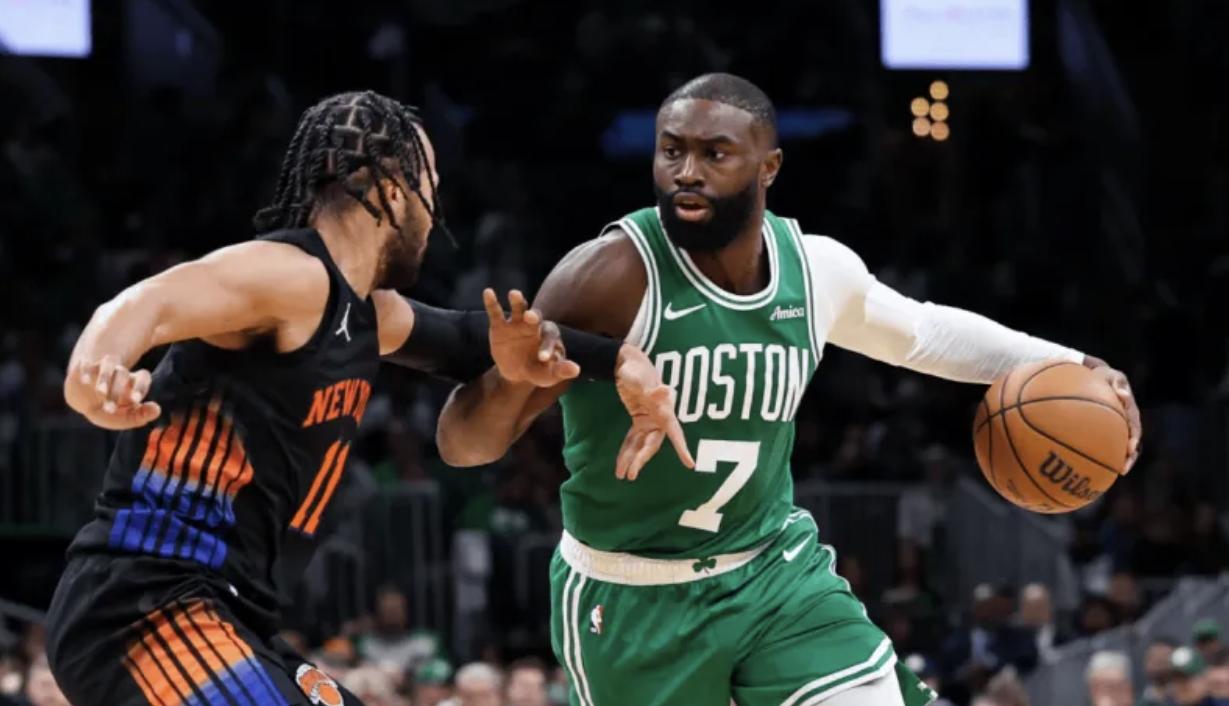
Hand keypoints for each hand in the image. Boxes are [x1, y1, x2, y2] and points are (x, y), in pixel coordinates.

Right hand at [66, 354, 160, 429]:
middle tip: (110, 409)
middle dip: (117, 391)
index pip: (143, 377)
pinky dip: (86, 370)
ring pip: (108, 365)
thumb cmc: (109, 409)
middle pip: (123, 374)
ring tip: (101, 392)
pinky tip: (85, 381)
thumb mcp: (124, 417)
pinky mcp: (86, 367)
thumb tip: (157, 410)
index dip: (141, 387)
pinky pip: (87, 365)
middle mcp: (119, 373)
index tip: (136, 401)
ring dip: (105, 378)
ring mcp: (103, 368)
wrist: (83, 398)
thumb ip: (140, 416)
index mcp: (132, 382)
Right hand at [483, 288, 579, 387]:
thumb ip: (560, 371)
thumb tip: (577, 370)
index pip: (549, 338)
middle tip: (530, 317)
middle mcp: (534, 325)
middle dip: (533, 317)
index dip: (547, 347)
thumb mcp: (548, 375)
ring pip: (519, 308)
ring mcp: (517, 323)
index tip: (543, 359)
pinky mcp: (499, 326)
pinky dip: (492, 302)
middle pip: (536, 317)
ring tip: (514, 294)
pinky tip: (488, 292)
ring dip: (517, 301)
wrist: (517, 373)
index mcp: (549, 335)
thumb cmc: (538, 371)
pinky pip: (496, 311)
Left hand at [614, 345, 694, 478]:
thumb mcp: (641, 379)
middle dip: (641, 459)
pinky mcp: (639, 421)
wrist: (626, 364)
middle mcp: (658, 419)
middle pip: (652, 444)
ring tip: (621, 476)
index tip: (690, 464)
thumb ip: (652, 389)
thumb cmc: (637, 370)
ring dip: (631, 459)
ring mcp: (648, 421)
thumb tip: (667, 390)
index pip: (674, 432)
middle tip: (630, 475)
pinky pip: (633, 440)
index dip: (682, 448)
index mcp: (663, 410)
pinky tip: (620, 464)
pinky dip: (626, 451)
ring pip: (641, 445)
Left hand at [1084, 355, 1141, 472]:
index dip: (1133, 438)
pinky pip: (1110, 445)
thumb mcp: (1111, 376)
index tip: (1130, 448)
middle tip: (1123, 469)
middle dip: (1129, 456)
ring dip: (1122, 460)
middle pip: (1132, 442)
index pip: (1134, 427)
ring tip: (1116, 473)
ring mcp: (1120, 427)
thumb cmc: (1103, 378)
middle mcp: (1127, 422)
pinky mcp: (1110, 431)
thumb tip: (1123, 394)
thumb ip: (1117, 384)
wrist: (1097, 378)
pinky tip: (1094, 466)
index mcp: (1130, 411)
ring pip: (1123, 446)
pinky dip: (1106, 455)